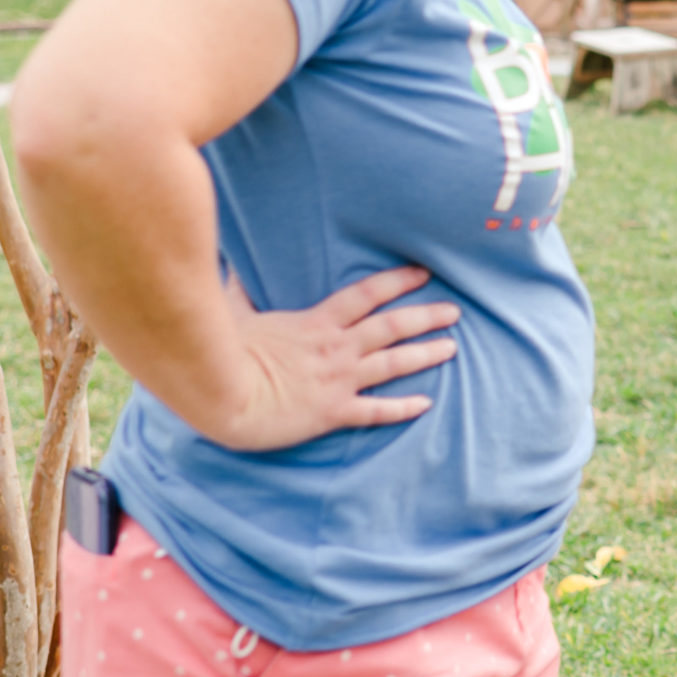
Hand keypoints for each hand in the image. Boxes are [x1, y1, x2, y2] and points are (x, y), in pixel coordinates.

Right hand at [187, 266, 459, 451]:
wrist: (222, 395)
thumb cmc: (223, 353)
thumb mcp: (234, 313)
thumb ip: (240, 291)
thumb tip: (232, 264)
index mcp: (316, 322)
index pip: (366, 294)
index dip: (397, 281)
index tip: (423, 273)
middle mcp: (336, 348)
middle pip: (392, 327)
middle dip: (426, 317)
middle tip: (455, 311)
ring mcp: (338, 380)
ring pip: (393, 364)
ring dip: (425, 355)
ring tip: (452, 348)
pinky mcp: (333, 412)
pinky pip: (375, 411)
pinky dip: (402, 408)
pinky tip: (426, 404)